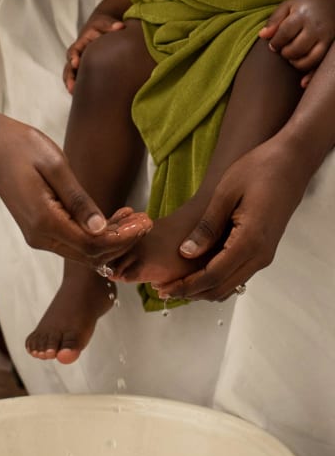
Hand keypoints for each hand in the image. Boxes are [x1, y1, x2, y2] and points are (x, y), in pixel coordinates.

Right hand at [0, 116, 150, 267]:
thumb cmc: (22, 147)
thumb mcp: (56, 166)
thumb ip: (79, 200)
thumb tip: (101, 228)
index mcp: (44, 221)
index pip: (92, 244)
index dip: (122, 238)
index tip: (144, 222)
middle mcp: (40, 237)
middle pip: (90, 254)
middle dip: (122, 242)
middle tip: (146, 221)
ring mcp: (39, 236)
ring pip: (83, 251)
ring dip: (111, 239)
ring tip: (135, 217)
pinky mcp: (40, 230)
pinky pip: (73, 241)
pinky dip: (96, 235)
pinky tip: (115, 218)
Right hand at [64, 14, 125, 93]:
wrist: (101, 29)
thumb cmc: (103, 27)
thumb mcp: (105, 23)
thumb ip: (111, 25)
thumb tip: (120, 27)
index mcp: (81, 43)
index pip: (74, 50)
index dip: (74, 57)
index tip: (75, 63)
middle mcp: (77, 55)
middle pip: (69, 67)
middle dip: (69, 77)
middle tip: (71, 87)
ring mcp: (78, 64)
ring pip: (70, 75)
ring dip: (71, 85)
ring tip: (73, 94)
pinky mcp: (82, 71)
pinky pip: (77, 80)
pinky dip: (77, 88)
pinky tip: (80, 97)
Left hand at [154, 139, 309, 301]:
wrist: (293, 162)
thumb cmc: (260, 169)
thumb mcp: (226, 192)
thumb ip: (207, 226)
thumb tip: (186, 252)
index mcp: (250, 241)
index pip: (213, 276)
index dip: (186, 286)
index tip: (162, 289)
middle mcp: (260, 255)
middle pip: (221, 288)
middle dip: (191, 293)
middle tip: (162, 290)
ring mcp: (264, 255)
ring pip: (229, 286)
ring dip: (202, 289)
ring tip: (175, 284)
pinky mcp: (263, 251)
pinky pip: (237, 275)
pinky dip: (215, 280)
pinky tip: (196, 272)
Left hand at [259, 0, 334, 86]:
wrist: (332, 7)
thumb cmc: (305, 9)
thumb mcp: (288, 7)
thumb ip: (274, 20)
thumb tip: (262, 35)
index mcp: (303, 15)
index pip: (285, 33)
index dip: (276, 43)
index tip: (274, 45)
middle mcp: (315, 27)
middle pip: (295, 49)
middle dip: (285, 53)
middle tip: (285, 50)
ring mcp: (325, 39)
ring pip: (307, 60)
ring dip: (295, 63)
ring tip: (293, 57)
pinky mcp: (329, 49)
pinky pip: (319, 67)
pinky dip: (309, 77)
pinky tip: (302, 82)